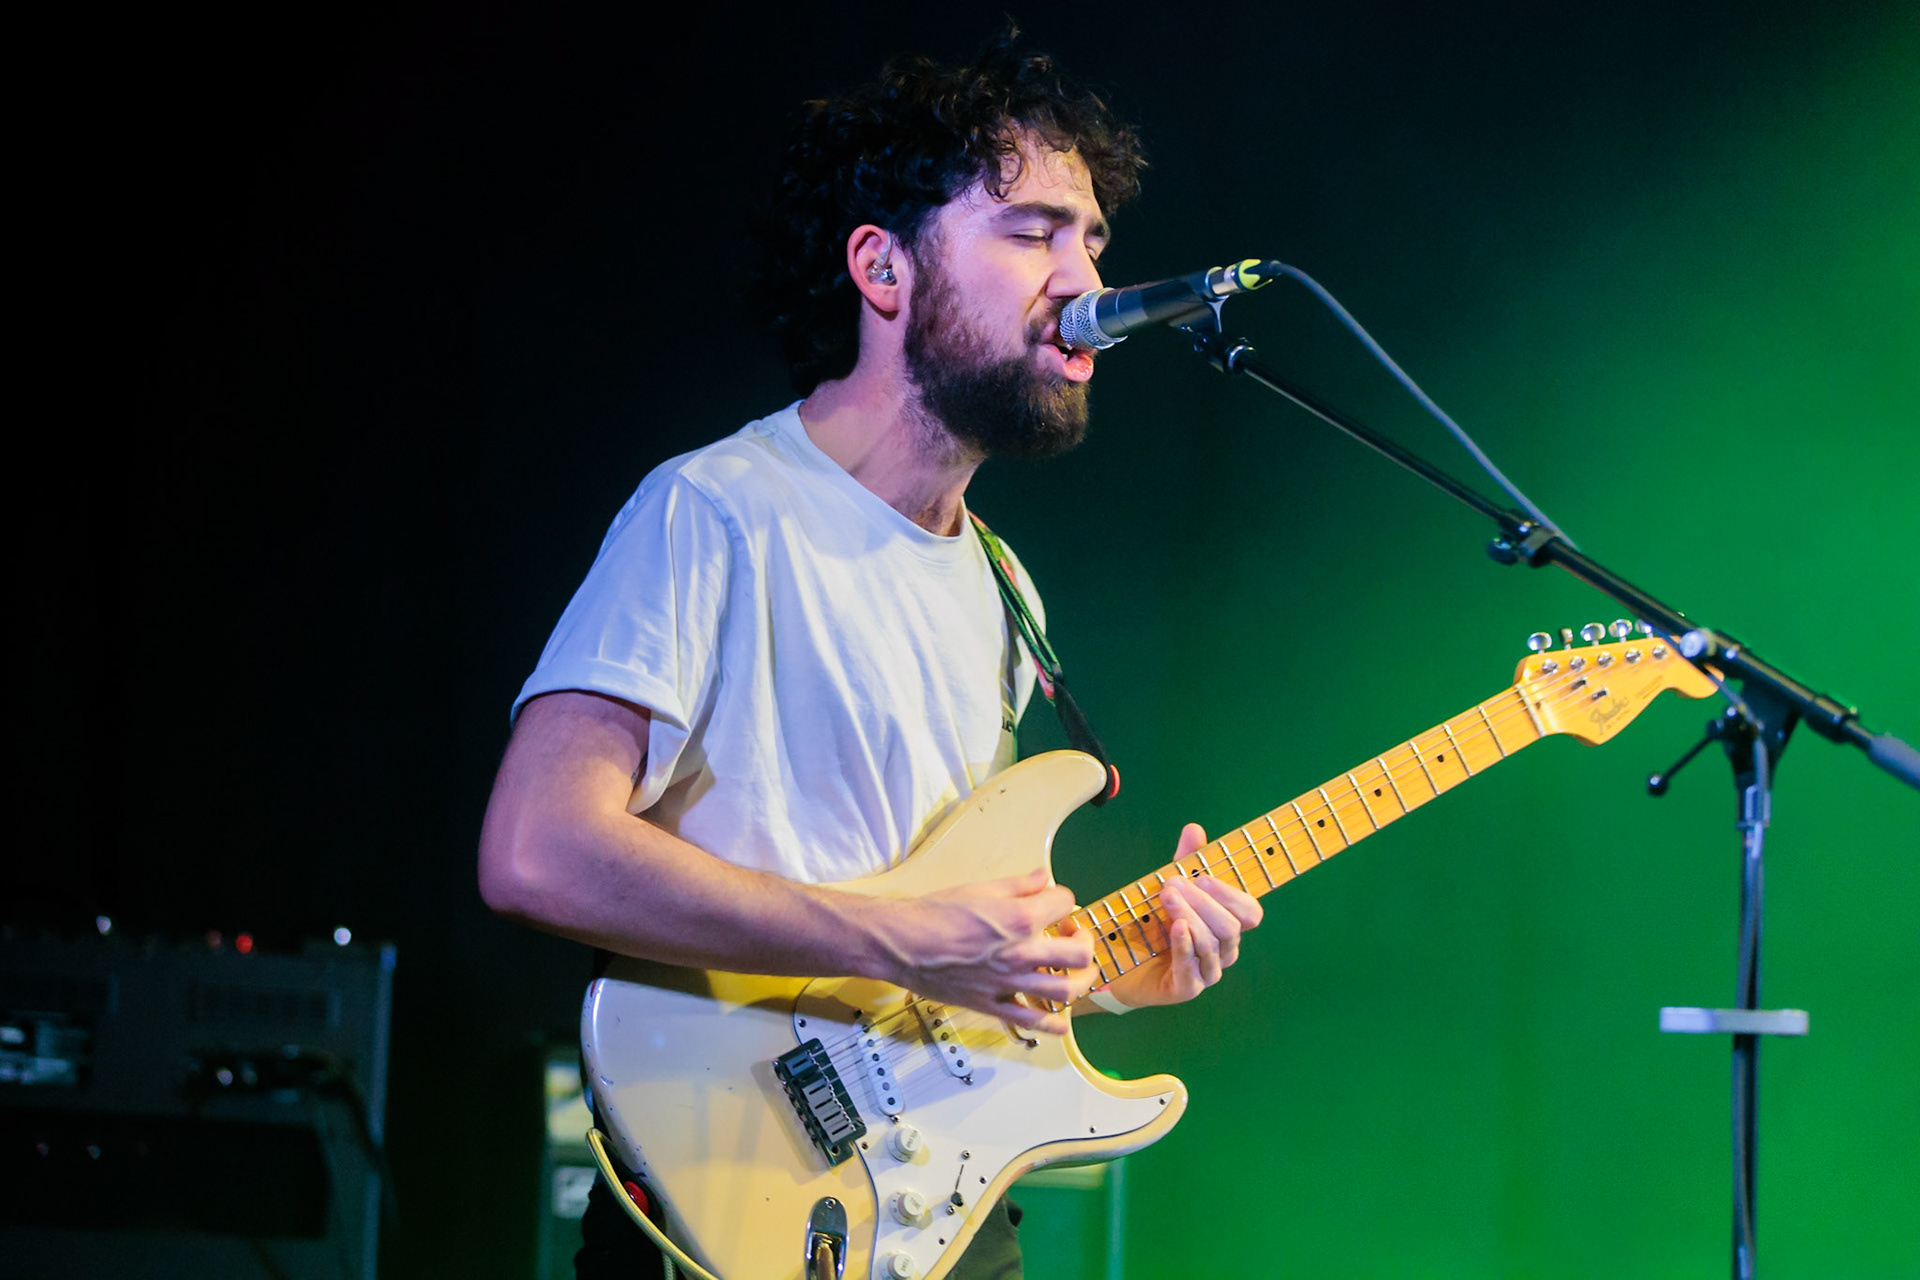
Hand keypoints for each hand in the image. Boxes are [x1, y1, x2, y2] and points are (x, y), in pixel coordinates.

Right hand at [877, 868, 1094, 1035]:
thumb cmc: (934, 914)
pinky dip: (1054, 1024)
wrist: (903, 943)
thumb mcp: (981, 888)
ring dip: (1082, 980)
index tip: (1054, 901)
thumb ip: (1019, 885)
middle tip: (1074, 935)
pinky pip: (1033, 1022)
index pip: (1065, 903)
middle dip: (1084, 940)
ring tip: (1079, 972)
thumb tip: (1041, 877)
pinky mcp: (994, 1004)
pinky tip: (1062, 1020)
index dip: (1063, 899)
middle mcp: (1021, 953)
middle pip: (1079, 953)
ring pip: (1066, 990)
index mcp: (1019, 919)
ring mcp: (1010, 982)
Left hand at [1088, 823, 1262, 1010]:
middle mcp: (1224, 951)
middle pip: (1230, 927)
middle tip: (1174, 883)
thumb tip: (1194, 828)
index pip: (1250, 913)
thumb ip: (1185, 861)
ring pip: (1211, 945)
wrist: (1123, 963)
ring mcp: (1207, 972)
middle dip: (1203, 902)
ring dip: (1189, 916)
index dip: (1232, 895)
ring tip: (1166, 897)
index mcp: (1228, 926)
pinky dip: (1184, 944)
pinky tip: (1175, 926)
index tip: (1204, 876)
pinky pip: (1191, 967)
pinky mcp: (1187, 988)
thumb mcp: (1171, 888)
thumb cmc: (1154, 924)